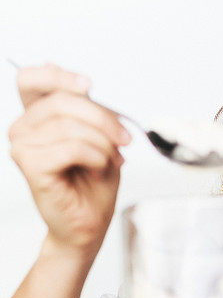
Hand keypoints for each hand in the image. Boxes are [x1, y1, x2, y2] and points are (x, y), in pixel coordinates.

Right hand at [8, 63, 131, 260]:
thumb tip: (68, 74)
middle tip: (124, 138)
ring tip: (111, 160)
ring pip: (69, 126)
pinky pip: (71, 148)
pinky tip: (98, 168)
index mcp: (37, 116)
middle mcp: (24, 129)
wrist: (90, 222)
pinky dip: (95, 157)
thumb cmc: (92, 184)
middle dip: (102, 119)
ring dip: (102, 143)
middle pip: (61, 101)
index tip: (89, 85)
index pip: (31, 79)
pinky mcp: (31, 166)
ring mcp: (23, 147)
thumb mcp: (98, 135)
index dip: (59, 76)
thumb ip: (84, 107)